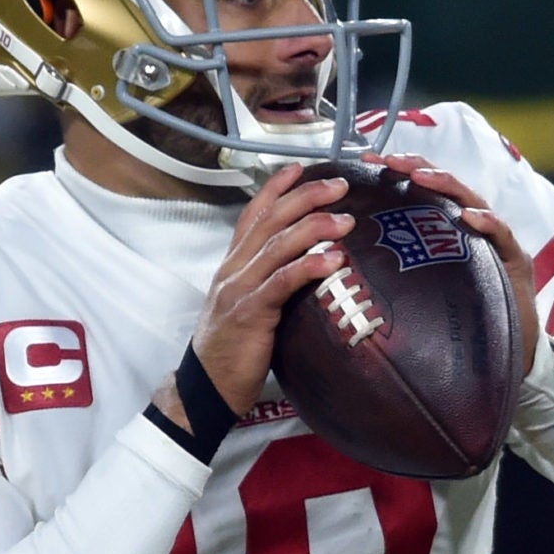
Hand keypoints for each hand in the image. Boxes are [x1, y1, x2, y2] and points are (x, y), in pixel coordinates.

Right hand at [163, 165, 352, 423]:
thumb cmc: (235, 350)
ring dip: (314, 228)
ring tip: (346, 220)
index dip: (276, 188)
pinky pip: (280, 283)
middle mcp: (234, 268)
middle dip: (306, 197)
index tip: (301, 167)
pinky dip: (308, 268)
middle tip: (340, 185)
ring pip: (277, 245)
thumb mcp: (250, 307)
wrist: (206, 386)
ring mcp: (239, 288)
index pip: (253, 215)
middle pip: (270, 220)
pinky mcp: (249, 313)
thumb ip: (271, 284)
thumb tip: (311, 270)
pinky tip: (334, 261)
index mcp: (234, 265)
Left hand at [378, 153, 540, 374]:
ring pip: (472, 201)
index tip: (366, 162)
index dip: (398, 173)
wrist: (510, 351)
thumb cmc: (464, 321)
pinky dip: (487, 223)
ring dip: (446, 185)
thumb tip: (349, 264)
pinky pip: (502, 235)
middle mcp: (474, 229)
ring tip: (422, 177)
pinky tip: (469, 218)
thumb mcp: (425, 291)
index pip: (424, 192)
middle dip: (418, 168)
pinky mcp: (516, 259)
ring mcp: (496, 241)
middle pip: (447, 187)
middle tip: (390, 161)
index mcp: (450, 232)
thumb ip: (400, 272)